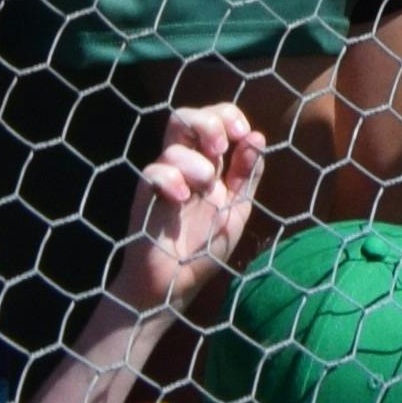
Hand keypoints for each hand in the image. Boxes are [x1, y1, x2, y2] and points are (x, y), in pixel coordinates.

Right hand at [104, 101, 265, 328]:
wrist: (174, 287)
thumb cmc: (204, 250)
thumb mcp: (236, 211)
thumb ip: (248, 176)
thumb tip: (257, 137)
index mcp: (208, 165)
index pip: (213, 119)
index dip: (228, 116)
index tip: (243, 135)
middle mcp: (184, 167)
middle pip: (184, 117)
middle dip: (208, 123)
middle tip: (221, 148)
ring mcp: (163, 181)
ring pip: (172, 142)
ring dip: (196, 160)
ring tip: (206, 186)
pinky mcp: (144, 199)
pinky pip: (152, 171)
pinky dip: (171, 179)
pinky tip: (183, 199)